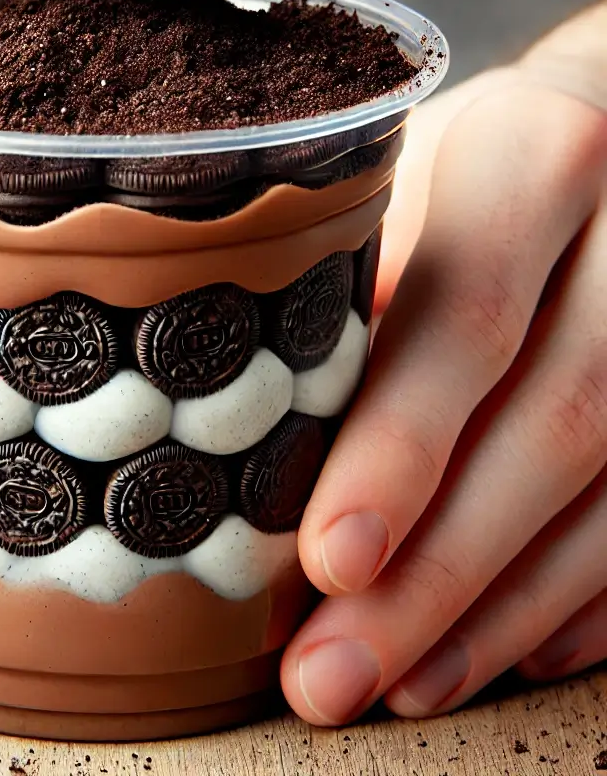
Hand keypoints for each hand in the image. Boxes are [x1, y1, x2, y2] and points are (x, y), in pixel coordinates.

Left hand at [281, 0, 606, 724]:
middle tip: (331, 673)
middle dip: (438, 572)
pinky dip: (583, 596)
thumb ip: (358, 283)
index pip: (466, 317)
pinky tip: (503, 652)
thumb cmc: (474, 154)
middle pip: (552, 426)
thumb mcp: (408, 171)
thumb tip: (262, 436)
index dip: (400, 447)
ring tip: (397, 683)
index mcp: (538, 156)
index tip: (327, 558)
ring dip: (500, 609)